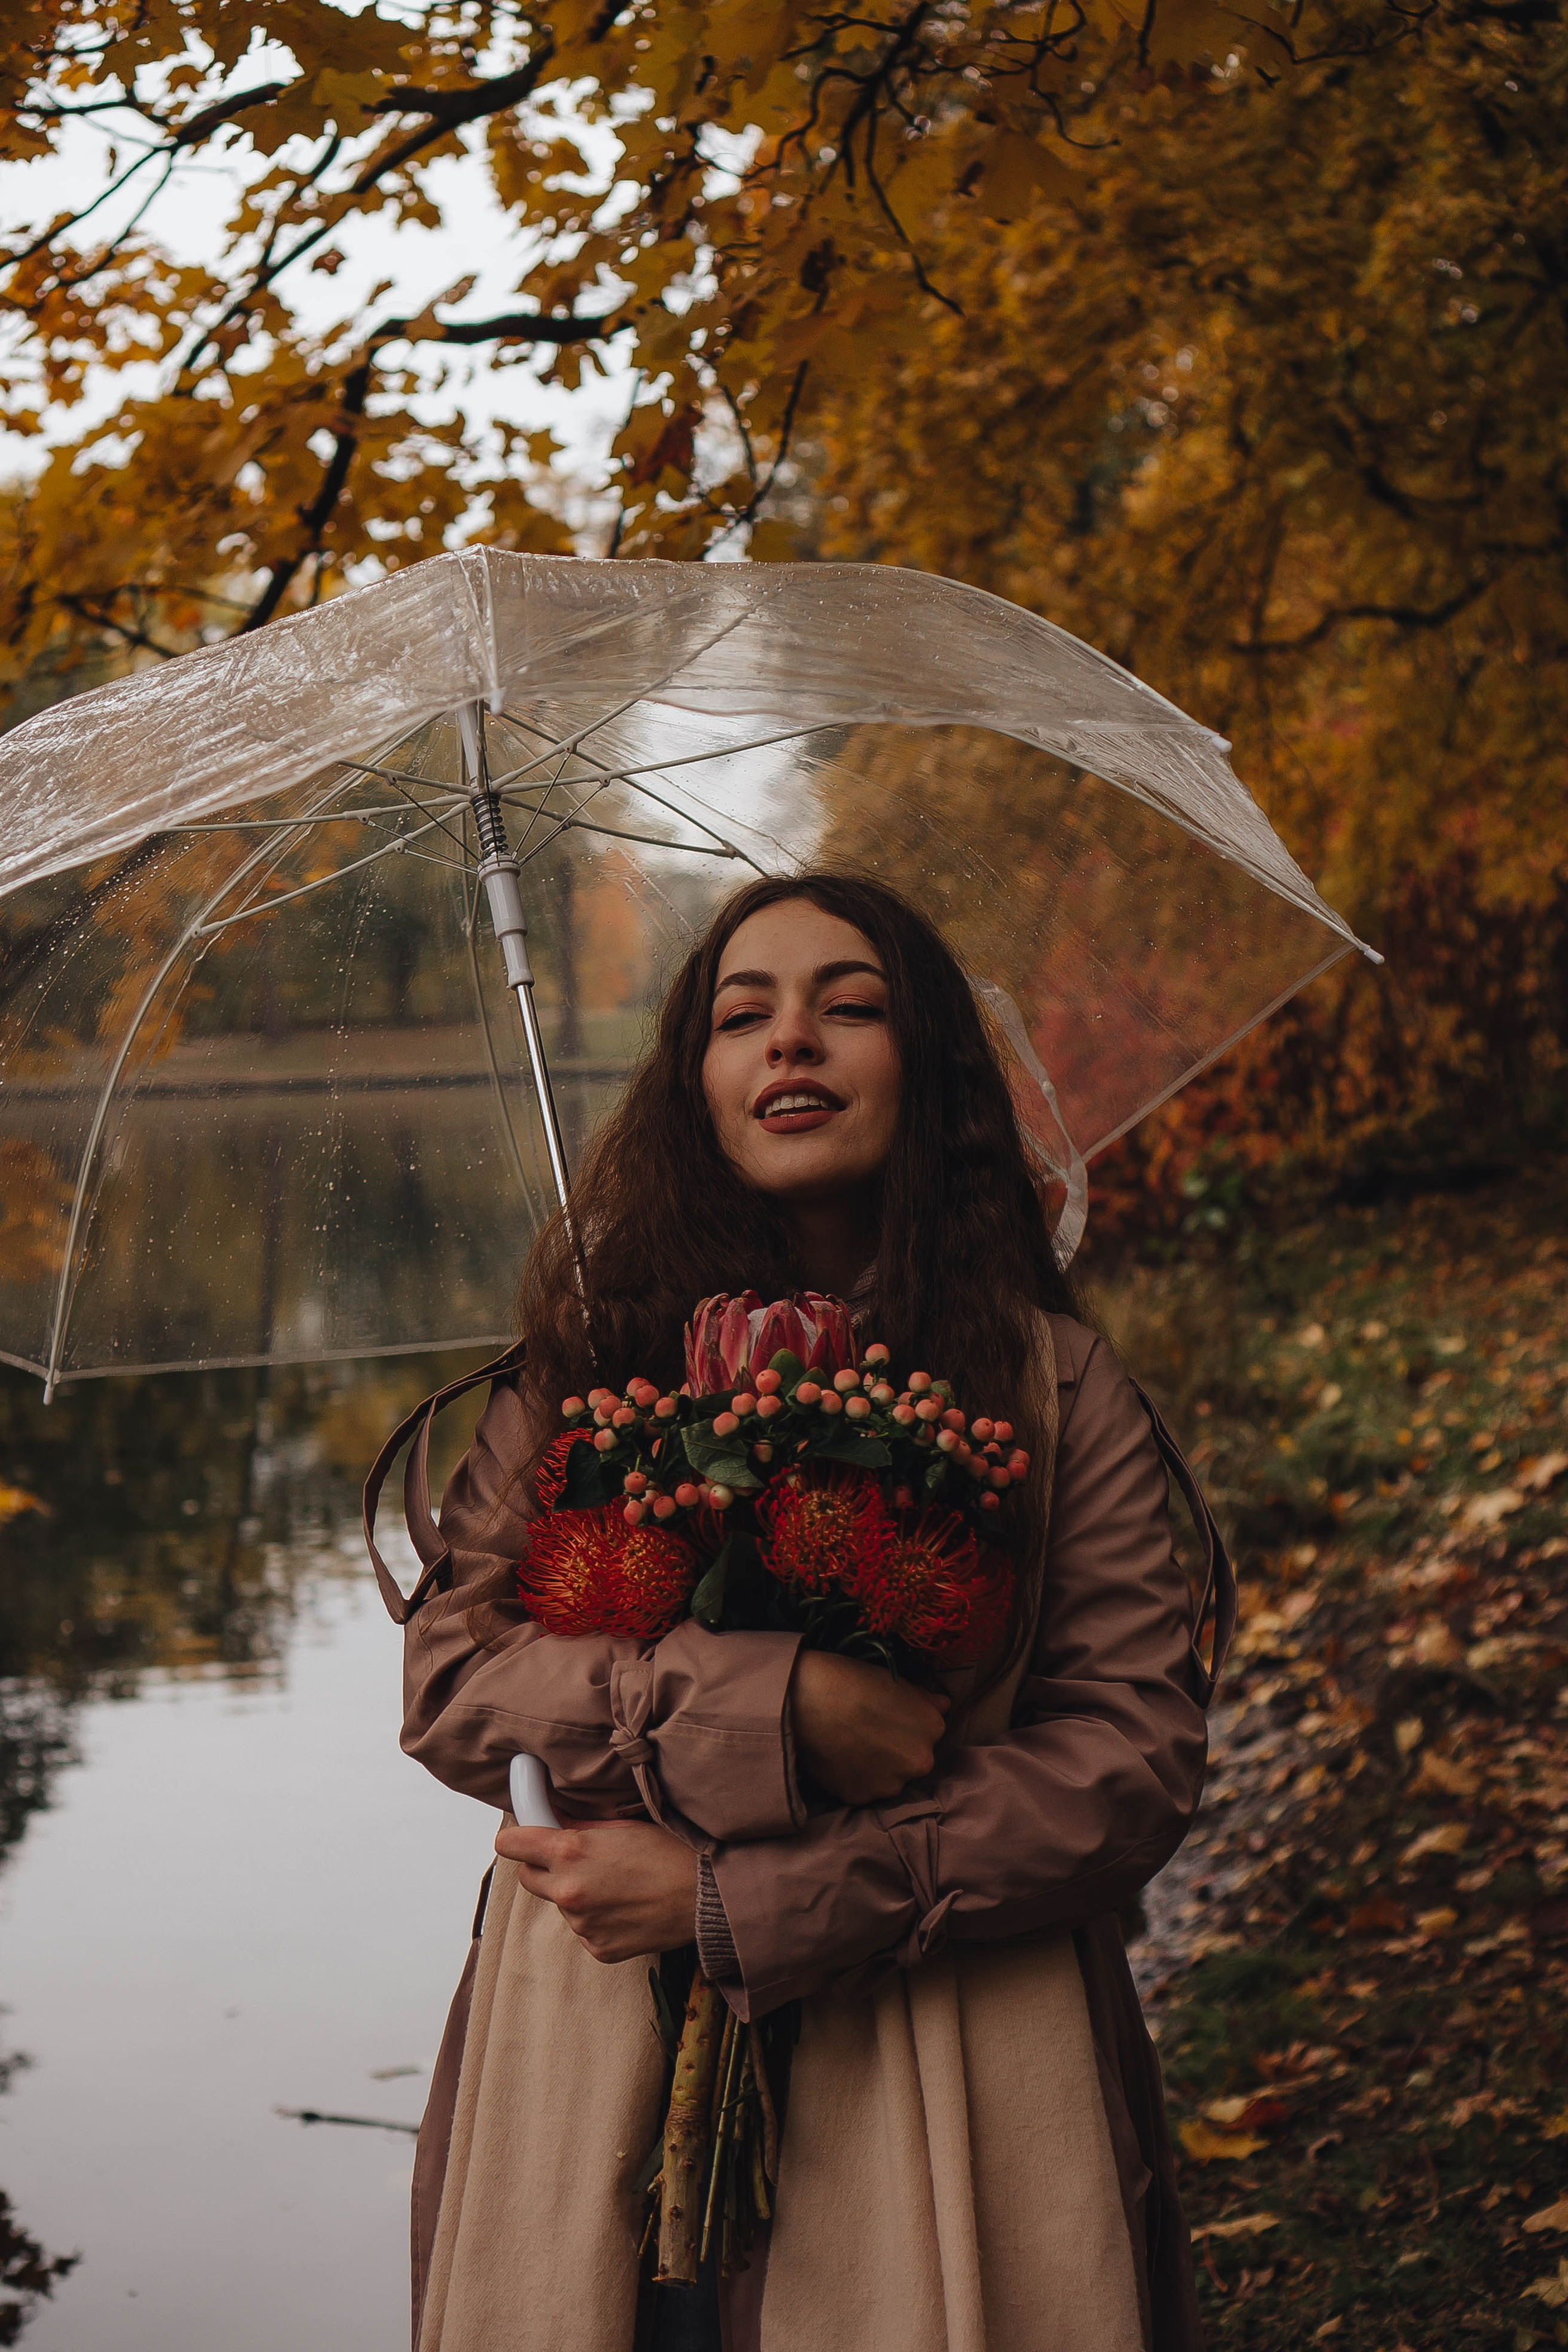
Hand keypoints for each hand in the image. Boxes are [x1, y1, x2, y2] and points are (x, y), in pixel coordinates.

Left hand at [495, 1818, 697, 1963]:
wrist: (705, 1898)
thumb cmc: (669, 1853)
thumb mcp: (623, 1826)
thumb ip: (580, 1825)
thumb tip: (553, 1819)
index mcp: (571, 1853)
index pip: (511, 1845)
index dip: (516, 1839)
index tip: (522, 1838)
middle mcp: (568, 1891)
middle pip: (528, 1878)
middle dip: (544, 1867)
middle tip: (575, 1860)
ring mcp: (581, 1925)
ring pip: (560, 1904)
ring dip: (576, 1894)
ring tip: (616, 1886)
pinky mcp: (597, 1948)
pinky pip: (583, 1929)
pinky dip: (597, 1919)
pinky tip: (625, 1908)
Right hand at [789, 1651, 948, 1804]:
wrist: (806, 1699)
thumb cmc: (850, 1679)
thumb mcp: (893, 1680)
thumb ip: (923, 1699)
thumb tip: (944, 1705)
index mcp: (932, 1728)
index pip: (928, 1733)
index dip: (906, 1725)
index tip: (886, 1718)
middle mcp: (919, 1762)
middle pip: (911, 1760)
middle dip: (895, 1750)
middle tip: (867, 1732)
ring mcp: (890, 1784)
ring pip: (888, 1779)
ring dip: (876, 1768)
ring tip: (850, 1745)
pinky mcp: (860, 1797)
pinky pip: (862, 1789)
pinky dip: (853, 1778)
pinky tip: (838, 1758)